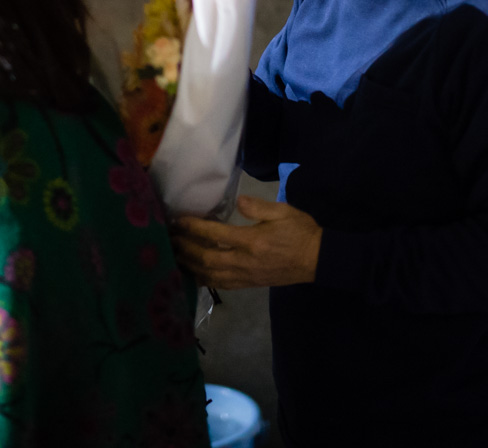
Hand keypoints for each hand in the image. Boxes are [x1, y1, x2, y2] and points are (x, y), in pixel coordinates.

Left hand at [171, 195, 322, 289]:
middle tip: (169, 239)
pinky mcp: (249, 284)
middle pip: (207, 259)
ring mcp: (246, 276)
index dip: (194, 228)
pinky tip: (193, 273)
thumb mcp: (284, 212)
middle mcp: (245, 262)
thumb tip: (239, 202)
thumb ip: (258, 207)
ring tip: (175, 256)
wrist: (318, 260)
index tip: (178, 221)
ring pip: (210, 275)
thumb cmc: (301, 232)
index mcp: (253, 241)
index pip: (216, 235)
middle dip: (185, 249)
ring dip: (190, 266)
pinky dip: (203, 279)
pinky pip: (221, 284)